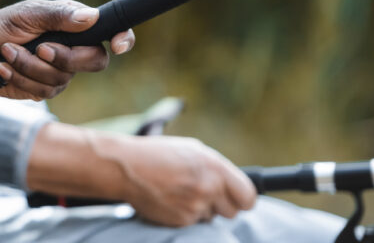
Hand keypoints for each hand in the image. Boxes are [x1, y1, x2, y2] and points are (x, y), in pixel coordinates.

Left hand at [0, 0, 133, 99]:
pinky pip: (43, 91)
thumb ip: (58, 16)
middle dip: (64, 58)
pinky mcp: (45, 88)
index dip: (123, 38)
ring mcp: (60, 70)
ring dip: (29, 66)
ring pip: (62, 78)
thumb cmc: (0, 26)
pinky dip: (20, 77)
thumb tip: (91, 17)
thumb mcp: (27, 14)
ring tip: (8, 52)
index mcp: (73, 23)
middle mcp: (72, 47)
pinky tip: (4, 67)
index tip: (118, 45)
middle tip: (39, 48)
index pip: (110, 30)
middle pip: (94, 61)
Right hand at [111, 135, 256, 225]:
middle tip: (202, 195)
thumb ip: (216, 168)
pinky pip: (192, 223)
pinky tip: (169, 200)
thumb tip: (234, 185)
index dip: (244, 200)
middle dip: (220, 206)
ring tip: (179, 193)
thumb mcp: (191, 150)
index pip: (248, 196)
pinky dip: (183, 215)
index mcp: (214, 167)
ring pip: (210, 218)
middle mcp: (208, 187)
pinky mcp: (181, 220)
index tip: (237, 200)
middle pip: (232, 212)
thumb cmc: (157, 154)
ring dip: (200, 210)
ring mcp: (195, 206)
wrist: (125, 168)